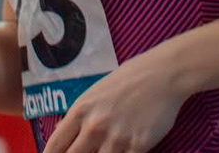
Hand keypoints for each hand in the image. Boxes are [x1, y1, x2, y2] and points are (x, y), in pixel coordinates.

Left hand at [43, 53, 187, 152]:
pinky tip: (122, 150)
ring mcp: (116, 138)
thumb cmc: (129, 79)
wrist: (163, 74)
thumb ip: (79, 114)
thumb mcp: (96, 92)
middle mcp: (95, 126)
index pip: (55, 145)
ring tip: (106, 148)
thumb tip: (61, 131)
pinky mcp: (138, 146)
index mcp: (81, 110)